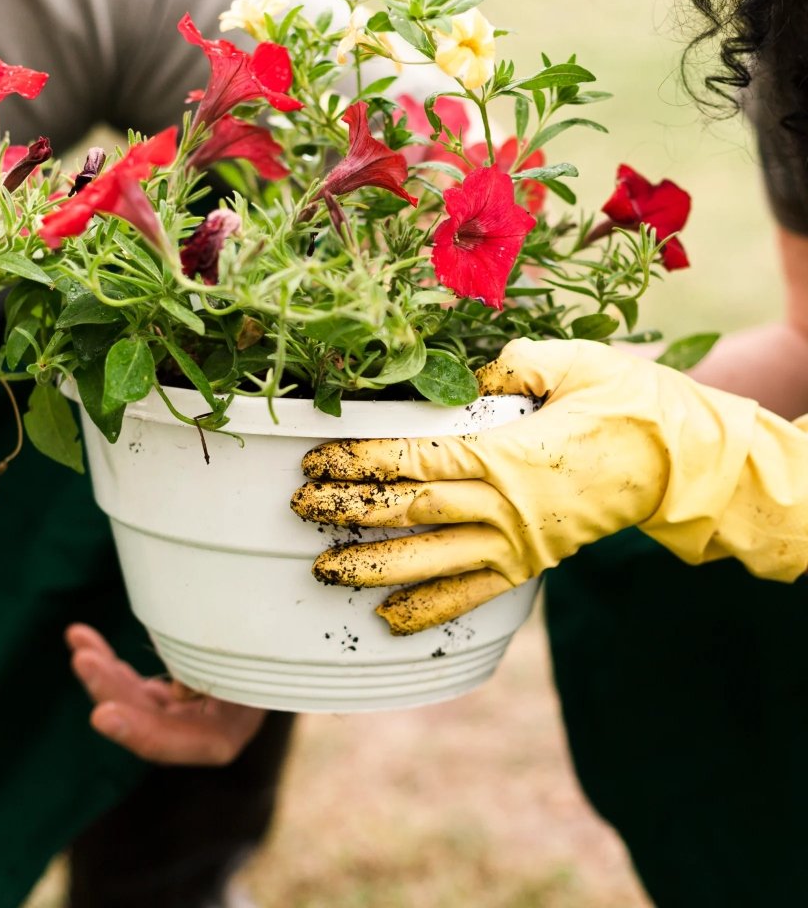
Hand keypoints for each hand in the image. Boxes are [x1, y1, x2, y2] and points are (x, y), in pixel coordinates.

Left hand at [66, 624, 266, 764]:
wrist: (289, 644)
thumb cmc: (278, 648)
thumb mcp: (253, 660)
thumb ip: (214, 677)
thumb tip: (177, 691)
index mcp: (224, 736)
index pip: (171, 743)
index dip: (135, 731)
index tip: (101, 713)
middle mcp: (197, 732)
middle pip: (141, 720)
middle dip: (110, 689)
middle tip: (84, 661)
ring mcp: (179, 714)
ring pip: (130, 699)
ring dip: (103, 671)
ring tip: (79, 640)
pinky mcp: (167, 695)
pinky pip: (131, 682)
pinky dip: (109, 661)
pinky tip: (81, 637)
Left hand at [291, 338, 807, 634]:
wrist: (683, 464)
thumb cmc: (628, 404)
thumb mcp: (570, 363)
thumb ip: (510, 363)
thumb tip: (462, 372)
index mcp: (501, 452)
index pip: (409, 459)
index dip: (357, 462)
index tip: (315, 461)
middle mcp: (499, 505)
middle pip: (406, 512)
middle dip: (346, 511)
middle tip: (298, 509)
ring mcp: (514, 542)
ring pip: (428, 560)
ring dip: (371, 567)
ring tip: (323, 570)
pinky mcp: (530, 563)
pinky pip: (471, 594)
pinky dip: (429, 610)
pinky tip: (388, 620)